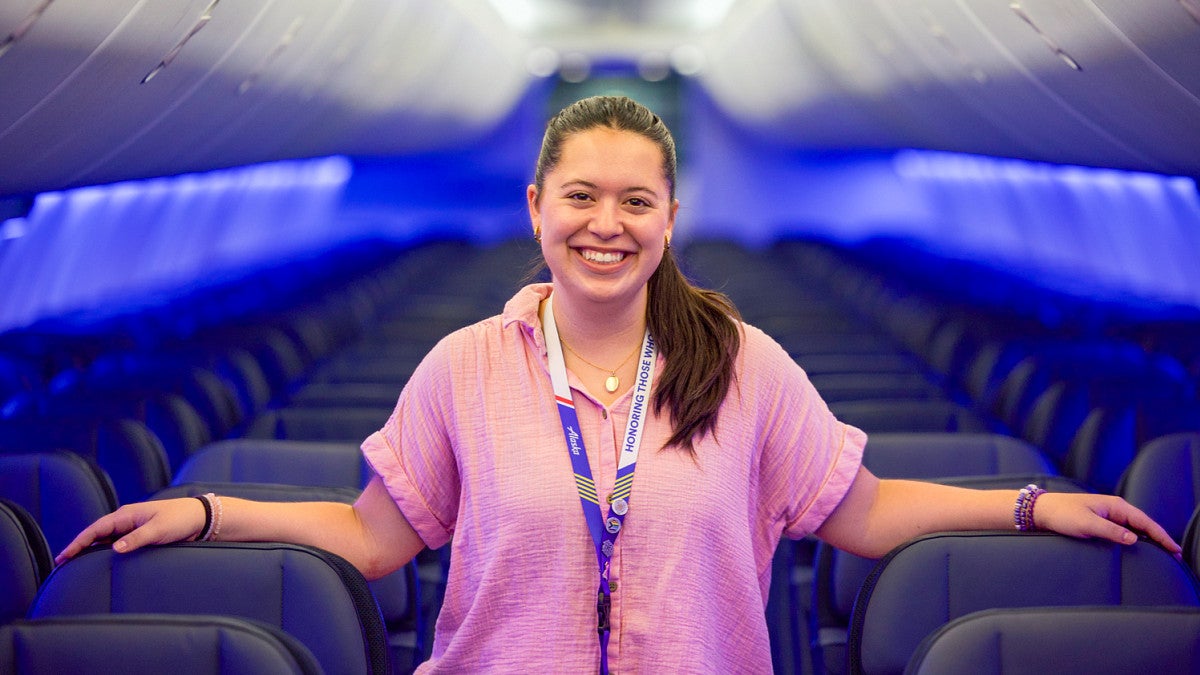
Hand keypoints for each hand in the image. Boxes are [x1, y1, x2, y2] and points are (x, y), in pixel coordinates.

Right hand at [54, 497, 206, 564]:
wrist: (200, 517)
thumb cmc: (180, 519)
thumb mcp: (158, 530)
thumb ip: (136, 539)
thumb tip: (114, 548)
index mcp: (127, 515)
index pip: (96, 529)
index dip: (78, 542)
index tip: (64, 555)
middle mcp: (127, 519)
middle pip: (96, 534)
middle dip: (79, 546)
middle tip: (61, 562)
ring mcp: (133, 526)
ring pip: (106, 538)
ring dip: (91, 548)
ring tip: (74, 562)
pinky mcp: (141, 534)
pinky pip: (117, 542)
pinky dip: (105, 549)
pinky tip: (99, 558)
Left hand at [1033, 492, 1181, 557]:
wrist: (1042, 510)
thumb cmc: (1063, 514)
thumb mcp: (1087, 524)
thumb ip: (1111, 531)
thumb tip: (1134, 539)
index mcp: (1115, 506)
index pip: (1145, 522)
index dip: (1161, 536)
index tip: (1174, 549)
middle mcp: (1115, 508)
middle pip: (1144, 524)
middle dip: (1160, 538)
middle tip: (1175, 555)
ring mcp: (1109, 514)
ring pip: (1135, 527)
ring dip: (1149, 539)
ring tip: (1164, 552)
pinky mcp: (1102, 520)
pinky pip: (1125, 529)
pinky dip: (1136, 538)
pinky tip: (1141, 546)